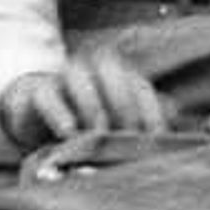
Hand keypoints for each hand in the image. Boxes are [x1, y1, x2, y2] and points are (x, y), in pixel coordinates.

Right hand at [0, 42, 173, 153]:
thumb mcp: (115, 127)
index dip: (151, 111)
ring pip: (80, 78)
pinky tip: (67, 132)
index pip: (140, 86)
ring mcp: (63, 79)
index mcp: (117, 77)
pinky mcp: (36, 92)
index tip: (156, 137)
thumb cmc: (84, 125)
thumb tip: (173, 121)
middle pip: (113, 73)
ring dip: (93, 106)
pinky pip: (47, 95)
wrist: (36, 120)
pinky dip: (58, 112)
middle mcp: (92, 71)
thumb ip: (141, 123)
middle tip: (127, 135)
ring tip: (98, 135)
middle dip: (124, 105)